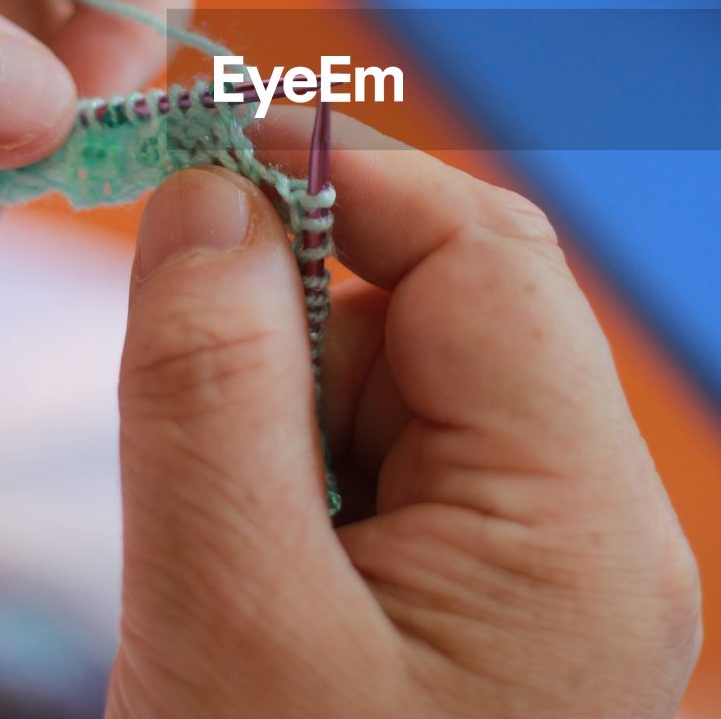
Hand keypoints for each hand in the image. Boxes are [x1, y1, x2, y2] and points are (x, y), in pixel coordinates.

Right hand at [107, 113, 700, 718]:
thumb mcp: (228, 619)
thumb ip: (213, 382)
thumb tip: (208, 196)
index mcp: (577, 515)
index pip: (480, 254)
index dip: (345, 176)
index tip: (209, 153)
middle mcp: (587, 523)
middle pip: (447, 309)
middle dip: (306, 304)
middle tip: (185, 368)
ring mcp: (541, 564)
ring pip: (404, 382)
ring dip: (290, 403)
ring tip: (223, 539)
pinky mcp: (484, 598)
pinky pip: (388, 463)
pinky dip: (299, 469)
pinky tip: (254, 566)